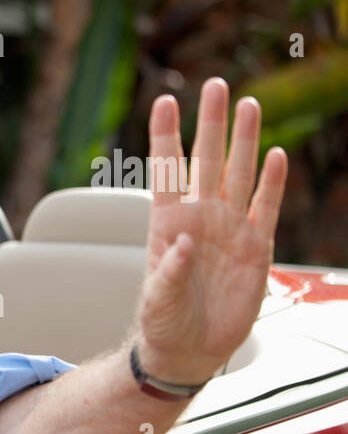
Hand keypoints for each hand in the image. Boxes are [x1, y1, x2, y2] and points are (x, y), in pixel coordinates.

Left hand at [135, 77, 286, 385]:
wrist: (189, 349)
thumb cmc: (163, 322)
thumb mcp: (158, 300)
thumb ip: (169, 272)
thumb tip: (181, 244)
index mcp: (167, 224)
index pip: (166, 171)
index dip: (165, 136)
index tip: (164, 100)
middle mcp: (200, 218)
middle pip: (207, 160)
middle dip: (211, 123)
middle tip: (216, 85)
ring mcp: (229, 229)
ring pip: (238, 174)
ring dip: (243, 140)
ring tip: (248, 104)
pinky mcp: (256, 248)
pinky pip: (266, 207)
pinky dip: (272, 182)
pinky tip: (276, 155)